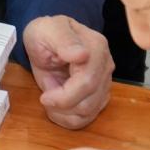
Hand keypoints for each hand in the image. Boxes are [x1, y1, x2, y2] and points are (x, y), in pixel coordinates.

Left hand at [23, 15, 113, 129]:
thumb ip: (64, 41)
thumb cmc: (45, 33)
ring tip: (50, 101)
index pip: (87, 83)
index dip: (64, 96)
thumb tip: (82, 55)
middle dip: (62, 106)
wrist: (47, 38)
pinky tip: (57, 109)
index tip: (44, 96)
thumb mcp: (47, 30)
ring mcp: (105, 81)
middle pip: (89, 102)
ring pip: (89, 113)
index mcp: (96, 47)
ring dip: (65, 114)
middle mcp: (105, 65)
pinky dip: (70, 119)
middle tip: (45, 98)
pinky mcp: (99, 94)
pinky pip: (88, 117)